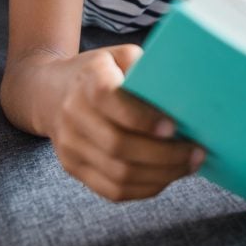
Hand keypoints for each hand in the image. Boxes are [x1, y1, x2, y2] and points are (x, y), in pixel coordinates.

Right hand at [49, 45, 204, 201]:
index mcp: (88, 81)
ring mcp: (70, 146)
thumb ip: (146, 68)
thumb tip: (183, 93)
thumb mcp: (119, 56)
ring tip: (189, 166)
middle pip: (118, 145)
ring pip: (118, 173)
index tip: (173, 126)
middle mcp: (73, 115)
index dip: (142, 117)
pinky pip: (112, 190)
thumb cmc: (99, 72)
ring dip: (160, 175)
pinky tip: (167, 178)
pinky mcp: (74, 168)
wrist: (49, 94)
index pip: (110, 100)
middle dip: (163, 154)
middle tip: (196, 152)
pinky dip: (144, 188)